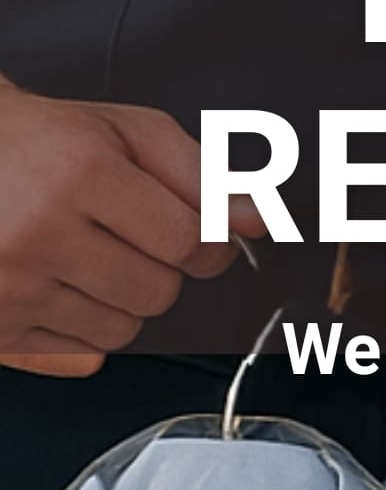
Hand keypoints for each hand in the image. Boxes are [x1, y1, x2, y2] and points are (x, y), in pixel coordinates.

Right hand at [0, 78, 263, 376]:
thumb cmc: (46, 143)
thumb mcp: (131, 132)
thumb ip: (202, 174)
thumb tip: (256, 218)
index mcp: (82, 175)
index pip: (187, 240)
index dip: (213, 244)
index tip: (208, 238)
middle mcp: (38, 234)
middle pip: (157, 292)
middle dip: (165, 268)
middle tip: (134, 237)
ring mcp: (8, 288)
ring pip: (121, 331)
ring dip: (126, 300)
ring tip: (96, 258)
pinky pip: (77, 356)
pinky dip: (86, 329)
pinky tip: (67, 288)